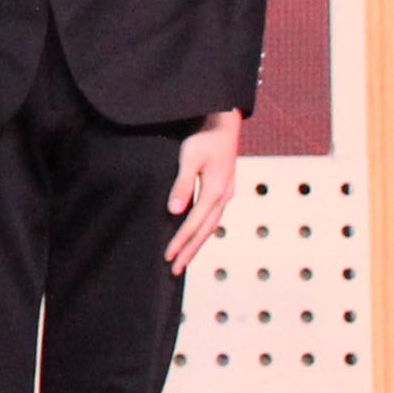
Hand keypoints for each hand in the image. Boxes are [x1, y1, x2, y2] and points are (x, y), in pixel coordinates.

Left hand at [164, 109, 244, 271]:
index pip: (194, 224)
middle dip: (190, 251)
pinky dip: (202, 230)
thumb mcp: (189, 157)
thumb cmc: (204, 137)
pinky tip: (195, 236)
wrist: (224, 123)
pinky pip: (212, 216)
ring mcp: (226, 194)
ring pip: (211, 226)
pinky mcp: (223, 189)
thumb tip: (175, 212)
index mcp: (216, 191)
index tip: (168, 256)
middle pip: (205, 231)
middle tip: (175, 269)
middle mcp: (224, 196)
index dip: (181, 241)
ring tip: (183, 259)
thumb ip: (182, 184)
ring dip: (196, 243)